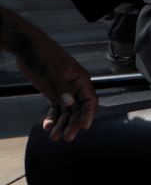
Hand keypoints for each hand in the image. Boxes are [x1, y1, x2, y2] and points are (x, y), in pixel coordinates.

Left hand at [4, 13, 96, 141]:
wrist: (27, 47)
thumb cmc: (42, 54)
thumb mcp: (51, 71)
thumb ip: (60, 87)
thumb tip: (69, 103)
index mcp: (80, 79)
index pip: (89, 101)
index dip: (88, 115)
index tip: (83, 127)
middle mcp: (74, 87)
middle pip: (78, 110)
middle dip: (73, 124)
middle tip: (66, 137)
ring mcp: (64, 90)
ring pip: (67, 112)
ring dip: (61, 124)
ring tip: (53, 136)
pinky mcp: (53, 92)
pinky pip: (56, 108)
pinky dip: (52, 117)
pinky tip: (47, 125)